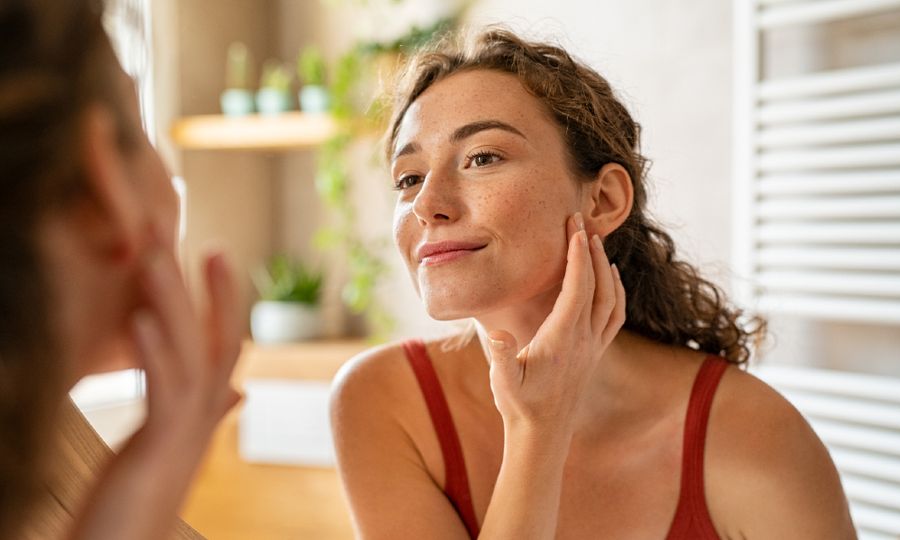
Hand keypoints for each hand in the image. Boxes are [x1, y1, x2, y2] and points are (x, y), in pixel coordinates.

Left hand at [131, 224, 241, 449]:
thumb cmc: (140, 495)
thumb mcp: (170, 442)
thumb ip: (199, 410)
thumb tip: (237, 392)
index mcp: (202, 409)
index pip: (223, 341)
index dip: (223, 296)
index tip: (214, 250)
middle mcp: (204, 414)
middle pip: (213, 336)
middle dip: (205, 285)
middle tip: (183, 231)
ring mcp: (188, 429)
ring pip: (191, 353)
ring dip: (174, 302)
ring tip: (154, 258)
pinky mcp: (162, 445)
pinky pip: (163, 391)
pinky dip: (155, 354)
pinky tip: (139, 320)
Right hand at [486, 212, 625, 436]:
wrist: (543, 435)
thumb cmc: (519, 406)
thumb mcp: (503, 382)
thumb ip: (502, 357)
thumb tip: (498, 334)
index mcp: (563, 338)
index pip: (577, 288)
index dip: (577, 255)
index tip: (573, 227)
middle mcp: (585, 339)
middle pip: (597, 285)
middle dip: (590, 250)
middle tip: (580, 221)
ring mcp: (593, 346)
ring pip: (611, 299)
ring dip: (605, 268)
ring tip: (594, 243)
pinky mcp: (595, 353)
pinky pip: (614, 315)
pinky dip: (616, 291)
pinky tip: (610, 279)